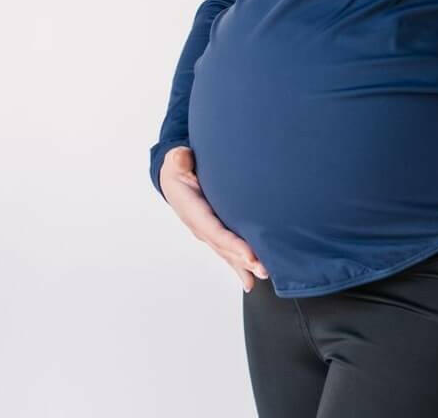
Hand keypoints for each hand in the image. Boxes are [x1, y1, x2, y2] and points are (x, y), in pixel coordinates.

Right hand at [159, 146, 269, 293]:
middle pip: (224, 246)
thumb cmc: (177, 168)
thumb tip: (181, 157)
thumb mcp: (175, 161)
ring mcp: (208, 231)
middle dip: (244, 259)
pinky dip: (239, 266)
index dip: (232, 243)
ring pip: (228, 252)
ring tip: (263, 274)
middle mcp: (201, 226)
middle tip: (264, 268)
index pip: (214, 230)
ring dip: (245, 265)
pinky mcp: (216, 232)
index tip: (250, 254)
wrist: (173, 177)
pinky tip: (250, 281)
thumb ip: (179, 160)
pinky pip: (228, 250)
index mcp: (192, 211)